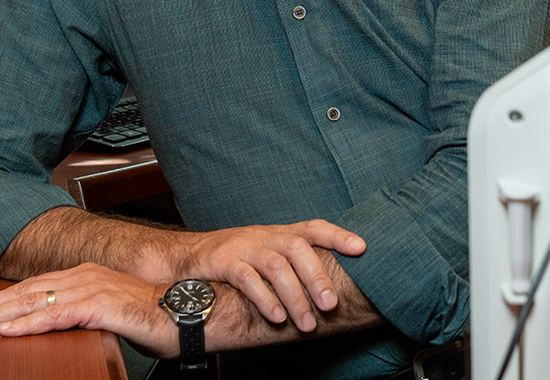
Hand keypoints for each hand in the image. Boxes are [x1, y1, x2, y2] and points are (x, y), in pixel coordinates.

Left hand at [0, 264, 175, 353]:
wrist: (188, 311)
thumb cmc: (156, 316)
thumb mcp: (110, 312)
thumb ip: (83, 313)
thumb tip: (62, 324)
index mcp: (85, 275)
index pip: (33, 287)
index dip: (1, 299)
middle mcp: (84, 276)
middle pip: (25, 291)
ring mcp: (91, 288)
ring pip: (34, 300)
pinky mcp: (99, 304)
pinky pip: (56, 315)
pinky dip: (29, 322)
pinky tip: (8, 330)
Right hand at [173, 220, 364, 331]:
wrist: (188, 256)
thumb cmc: (236, 259)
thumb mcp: (267, 254)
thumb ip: (293, 266)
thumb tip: (330, 290)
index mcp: (279, 233)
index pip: (313, 227)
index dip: (337, 235)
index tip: (361, 248)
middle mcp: (264, 235)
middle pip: (297, 247)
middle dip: (317, 277)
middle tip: (331, 305)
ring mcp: (242, 246)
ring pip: (275, 265)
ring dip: (294, 296)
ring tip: (306, 323)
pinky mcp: (222, 261)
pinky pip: (246, 278)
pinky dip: (264, 298)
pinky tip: (276, 317)